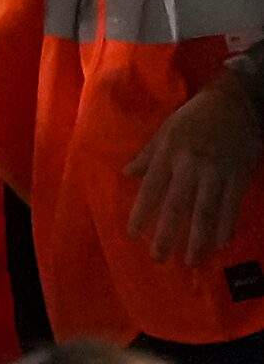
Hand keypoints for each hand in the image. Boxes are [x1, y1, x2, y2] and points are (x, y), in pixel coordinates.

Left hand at [126, 74, 263, 263]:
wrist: (235, 103)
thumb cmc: (195, 116)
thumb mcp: (166, 130)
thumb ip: (147, 155)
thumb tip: (126, 173)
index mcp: (169, 154)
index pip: (151, 189)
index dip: (142, 213)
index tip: (133, 235)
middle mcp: (190, 166)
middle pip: (177, 205)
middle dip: (167, 234)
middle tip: (159, 258)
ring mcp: (216, 173)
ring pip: (206, 211)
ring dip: (199, 239)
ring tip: (192, 260)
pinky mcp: (238, 177)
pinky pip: (232, 206)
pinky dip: (227, 226)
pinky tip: (221, 243)